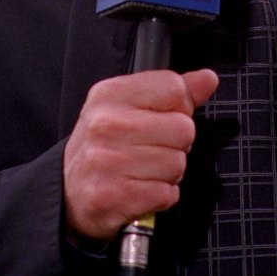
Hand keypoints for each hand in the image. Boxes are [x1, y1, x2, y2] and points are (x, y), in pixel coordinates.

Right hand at [63, 68, 217, 241]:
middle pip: (183, 128)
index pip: (175, 88)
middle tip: (151, 149)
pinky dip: (161, 196)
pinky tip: (141, 190)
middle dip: (176, 144)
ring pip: (178, 163)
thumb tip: (207, 79)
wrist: (69, 191)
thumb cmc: (106, 145)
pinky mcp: (111, 196)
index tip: (161, 118)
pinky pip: (167, 193)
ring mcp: (107, 160)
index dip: (179, 107)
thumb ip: (171, 91)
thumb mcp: (129, 106)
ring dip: (169, 173)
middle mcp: (106, 123)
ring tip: (143, 171)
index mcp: (111, 93)